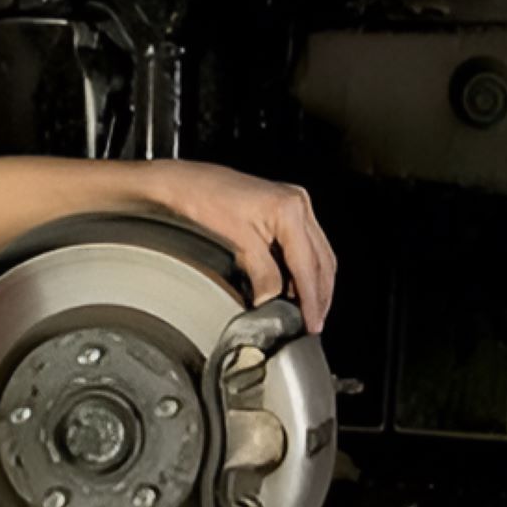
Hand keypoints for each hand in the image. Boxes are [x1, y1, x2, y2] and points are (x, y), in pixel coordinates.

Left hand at [152, 161, 336, 332]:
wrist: (185, 182)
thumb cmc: (203, 201)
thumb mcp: (236, 243)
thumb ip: (262, 274)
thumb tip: (272, 302)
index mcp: (289, 210)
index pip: (308, 265)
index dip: (311, 300)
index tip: (312, 324)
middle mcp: (298, 204)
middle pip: (321, 260)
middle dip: (319, 295)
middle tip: (314, 324)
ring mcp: (294, 204)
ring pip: (318, 253)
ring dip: (315, 284)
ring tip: (308, 311)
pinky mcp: (284, 209)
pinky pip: (305, 245)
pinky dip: (304, 269)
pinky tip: (296, 288)